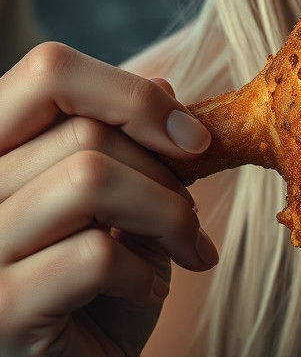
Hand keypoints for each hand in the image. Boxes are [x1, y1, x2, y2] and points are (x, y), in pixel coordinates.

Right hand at [0, 43, 218, 355]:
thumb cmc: (97, 285)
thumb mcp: (116, 199)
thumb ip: (123, 138)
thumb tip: (161, 85)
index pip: (48, 69)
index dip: (130, 92)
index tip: (190, 138)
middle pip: (85, 130)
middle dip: (163, 170)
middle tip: (187, 213)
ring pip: (91, 179)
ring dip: (166, 214)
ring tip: (181, 247)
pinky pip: (95, 254)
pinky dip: (144, 271)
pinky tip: (147, 292)